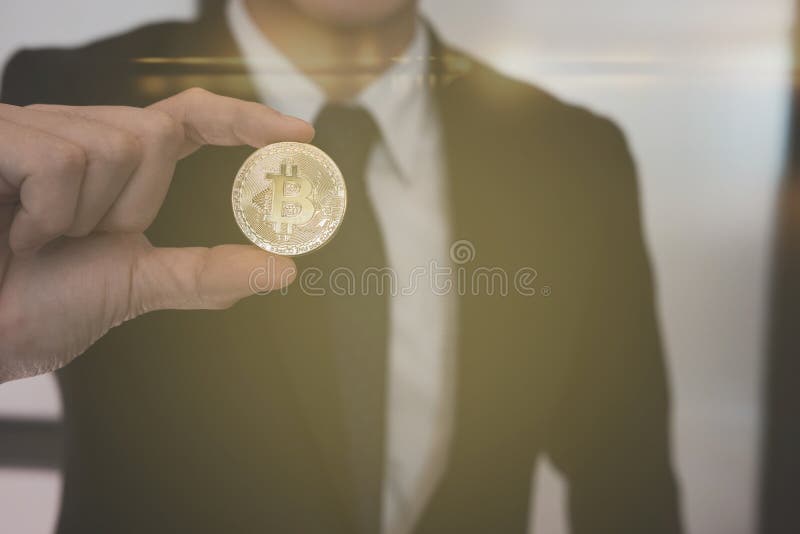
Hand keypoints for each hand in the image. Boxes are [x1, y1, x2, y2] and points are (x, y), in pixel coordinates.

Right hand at [0, 88, 311, 382]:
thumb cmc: (43, 306)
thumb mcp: (139, 284)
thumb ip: (206, 275)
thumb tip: (285, 271)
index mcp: (118, 165)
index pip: (191, 119)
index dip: (244, 119)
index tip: (302, 133)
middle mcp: (81, 133)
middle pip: (154, 134)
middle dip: (126, 204)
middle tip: (77, 241)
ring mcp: (37, 128)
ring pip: (109, 146)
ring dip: (79, 216)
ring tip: (37, 240)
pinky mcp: (0, 134)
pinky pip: (58, 160)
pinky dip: (44, 214)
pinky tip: (15, 233)